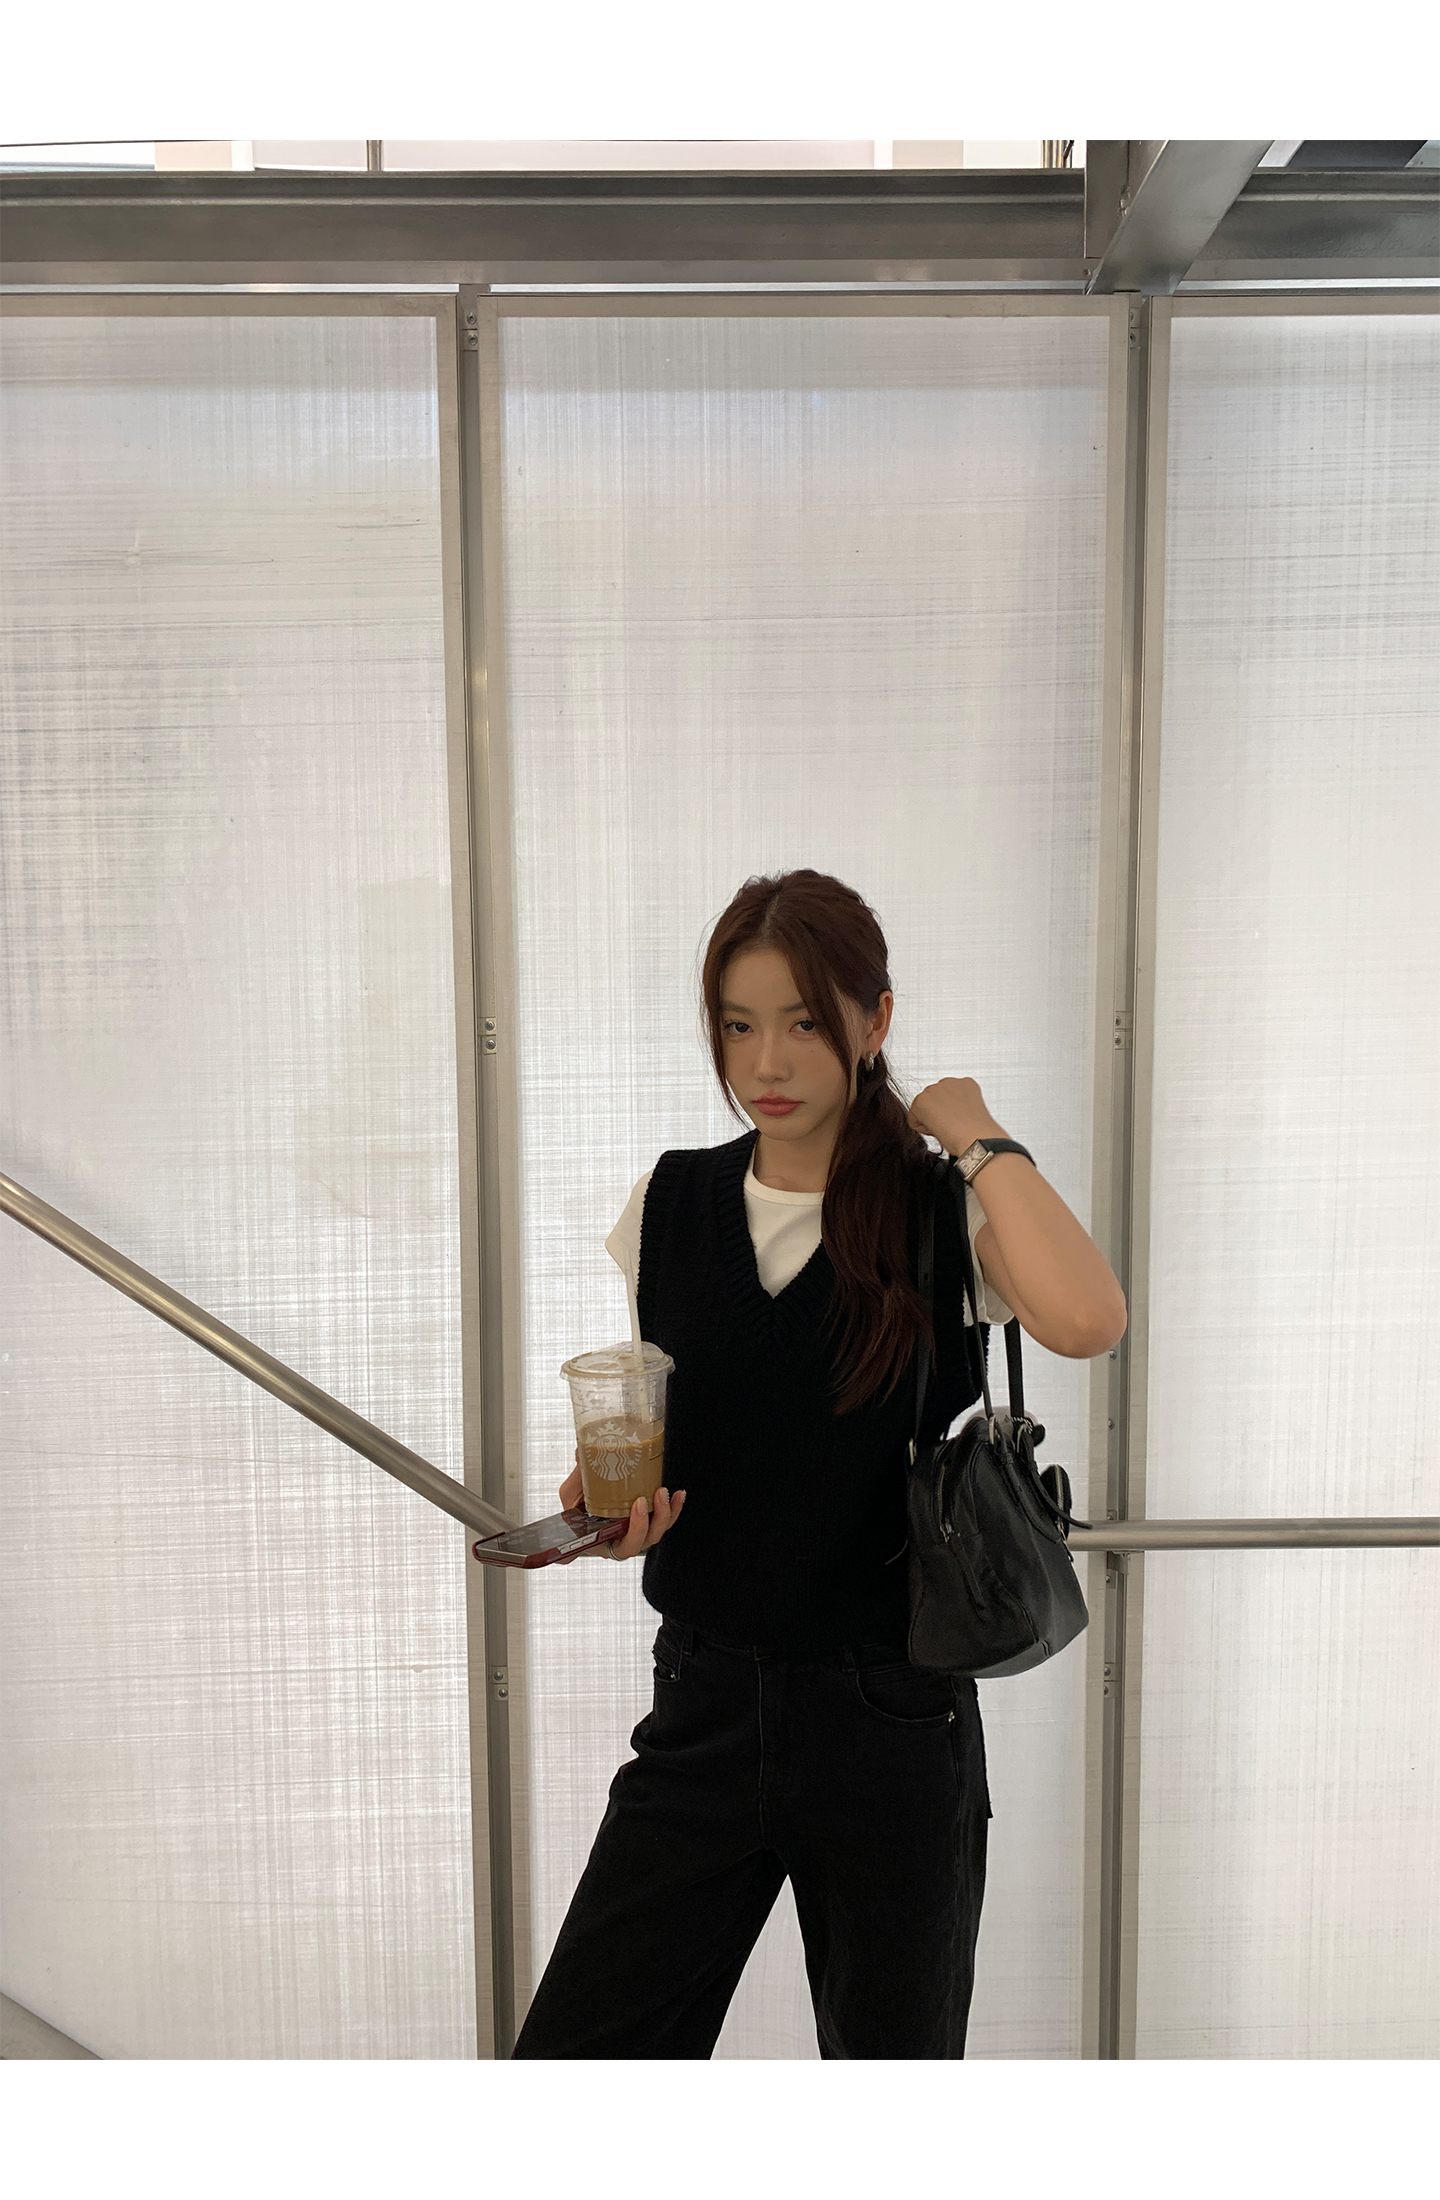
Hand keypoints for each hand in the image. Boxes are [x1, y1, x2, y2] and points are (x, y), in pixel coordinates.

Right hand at [554, 1450, 686, 1562]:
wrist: (589, 1504)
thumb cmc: (579, 1507)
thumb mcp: (572, 1494)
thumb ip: (578, 1479)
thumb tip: (580, 1453)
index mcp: (602, 1542)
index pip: (616, 1549)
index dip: (630, 1535)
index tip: (628, 1512)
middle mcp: (622, 1541)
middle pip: (639, 1542)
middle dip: (644, 1523)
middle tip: (642, 1500)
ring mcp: (638, 1534)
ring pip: (656, 1532)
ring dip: (663, 1514)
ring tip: (662, 1492)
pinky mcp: (650, 1522)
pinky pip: (666, 1521)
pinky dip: (674, 1509)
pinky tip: (678, 1494)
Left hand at [907, 1076, 1004, 1155]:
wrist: (978, 1139)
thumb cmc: (978, 1134)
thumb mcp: (971, 1113)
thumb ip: (958, 1107)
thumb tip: (948, 1115)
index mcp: (966, 1084)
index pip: (946, 1097)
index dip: (951, 1114)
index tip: (960, 1121)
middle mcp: (949, 1082)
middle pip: (932, 1100)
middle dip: (938, 1114)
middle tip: (952, 1126)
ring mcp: (934, 1089)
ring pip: (922, 1109)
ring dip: (930, 1120)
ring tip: (948, 1128)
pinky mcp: (922, 1100)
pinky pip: (913, 1120)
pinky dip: (922, 1129)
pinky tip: (939, 1130)